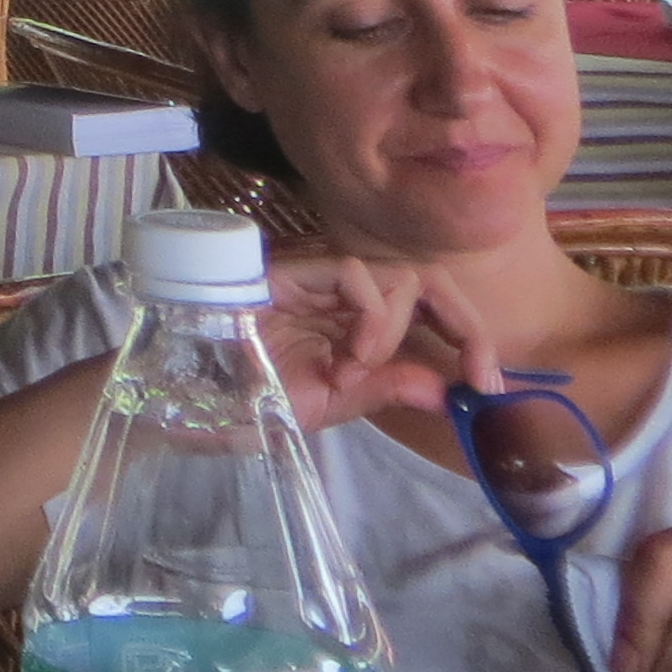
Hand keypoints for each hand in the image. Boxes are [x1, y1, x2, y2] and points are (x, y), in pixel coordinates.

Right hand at [255, 250, 502, 434]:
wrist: (183, 402)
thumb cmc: (243, 403)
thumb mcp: (329, 402)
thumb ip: (384, 389)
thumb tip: (447, 389)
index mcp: (349, 320)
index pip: (425, 303)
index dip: (467, 336)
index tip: (488, 385)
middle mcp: (337, 290)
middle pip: (424, 278)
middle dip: (464, 324)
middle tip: (477, 376)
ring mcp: (312, 275)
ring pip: (395, 274)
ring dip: (394, 332)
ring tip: (354, 372)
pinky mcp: (288, 268)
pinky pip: (355, 274)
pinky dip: (370, 318)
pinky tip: (347, 357)